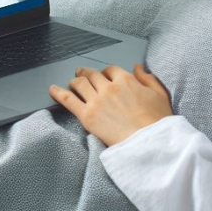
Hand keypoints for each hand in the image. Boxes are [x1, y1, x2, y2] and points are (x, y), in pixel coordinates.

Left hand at [49, 64, 172, 146]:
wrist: (148, 142)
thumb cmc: (157, 121)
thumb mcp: (159, 94)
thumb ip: (148, 78)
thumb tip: (138, 67)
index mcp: (126, 80)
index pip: (110, 70)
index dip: (106, 73)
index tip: (105, 77)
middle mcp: (109, 88)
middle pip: (92, 75)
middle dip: (86, 73)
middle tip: (82, 73)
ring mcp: (96, 101)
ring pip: (79, 83)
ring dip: (75, 81)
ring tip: (72, 83)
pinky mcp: (87, 116)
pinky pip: (68, 100)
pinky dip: (58, 93)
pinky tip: (52, 89)